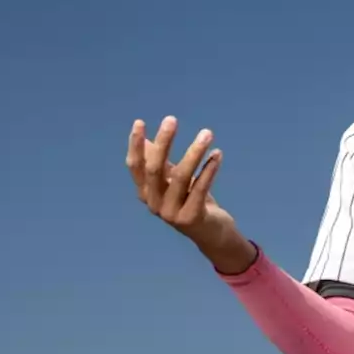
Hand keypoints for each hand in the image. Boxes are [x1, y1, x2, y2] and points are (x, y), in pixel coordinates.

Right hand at [126, 116, 249, 262]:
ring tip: (207, 133)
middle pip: (155, 169)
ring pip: (181, 177)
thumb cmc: (190, 202)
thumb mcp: (173, 182)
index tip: (139, 122)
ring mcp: (172, 213)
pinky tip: (217, 154)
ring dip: (194, 152)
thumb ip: (160, 164)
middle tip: (171, 120)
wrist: (211, 233)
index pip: (136, 167)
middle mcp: (155, 203)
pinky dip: (209, 169)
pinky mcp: (191, 217)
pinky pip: (201, 188)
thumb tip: (146, 140)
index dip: (135, 145)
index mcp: (146, 193)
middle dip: (163, 143)